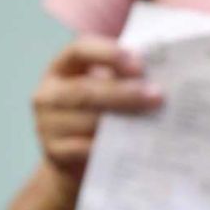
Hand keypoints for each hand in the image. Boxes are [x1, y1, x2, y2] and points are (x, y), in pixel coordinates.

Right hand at [31, 36, 162, 182]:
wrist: (74, 159)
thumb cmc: (98, 115)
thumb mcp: (103, 90)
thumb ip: (121, 79)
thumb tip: (161, 75)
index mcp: (61, 69)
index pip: (79, 50)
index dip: (108, 54)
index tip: (139, 64)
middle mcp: (49, 94)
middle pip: (85, 90)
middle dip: (124, 93)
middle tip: (157, 96)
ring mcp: (48, 124)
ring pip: (87, 121)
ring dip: (122, 121)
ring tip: (152, 120)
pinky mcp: (54, 152)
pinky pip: (85, 149)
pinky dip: (110, 146)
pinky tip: (133, 145)